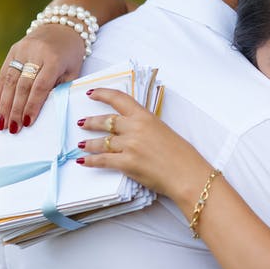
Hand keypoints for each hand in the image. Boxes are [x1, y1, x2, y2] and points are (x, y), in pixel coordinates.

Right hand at [0, 24, 85, 133]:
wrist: (63, 26)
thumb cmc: (71, 54)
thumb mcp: (73, 71)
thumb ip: (61, 89)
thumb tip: (44, 112)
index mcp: (54, 59)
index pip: (41, 86)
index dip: (32, 105)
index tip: (27, 123)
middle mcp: (35, 53)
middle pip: (22, 85)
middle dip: (16, 109)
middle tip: (12, 129)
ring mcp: (21, 50)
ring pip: (9, 80)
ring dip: (4, 105)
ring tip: (1, 124)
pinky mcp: (12, 50)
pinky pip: (3, 74)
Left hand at [76, 88, 213, 212]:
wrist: (188, 175)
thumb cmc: (183, 156)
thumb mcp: (165, 131)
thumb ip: (147, 128)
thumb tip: (134, 131)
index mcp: (146, 117)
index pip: (119, 99)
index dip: (102, 94)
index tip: (92, 93)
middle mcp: (135, 128)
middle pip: (105, 121)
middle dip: (91, 122)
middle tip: (82, 123)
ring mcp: (129, 146)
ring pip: (101, 142)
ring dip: (88, 143)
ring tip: (81, 144)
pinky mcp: (126, 163)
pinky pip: (102, 160)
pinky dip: (91, 160)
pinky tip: (84, 160)